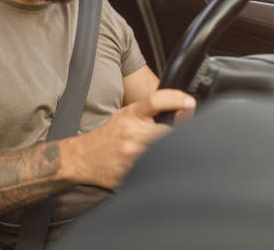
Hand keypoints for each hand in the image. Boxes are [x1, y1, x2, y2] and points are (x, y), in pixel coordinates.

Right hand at [67, 89, 194, 189]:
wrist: (85, 157)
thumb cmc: (109, 136)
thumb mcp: (127, 115)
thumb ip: (152, 111)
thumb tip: (183, 109)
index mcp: (131, 115)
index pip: (155, 101)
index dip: (175, 99)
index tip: (189, 102)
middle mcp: (131, 133)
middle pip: (168, 132)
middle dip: (179, 134)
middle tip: (182, 137)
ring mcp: (131, 155)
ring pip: (165, 153)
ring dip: (171, 154)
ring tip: (168, 154)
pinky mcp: (130, 174)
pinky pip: (155, 172)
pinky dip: (161, 169)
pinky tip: (157, 167)